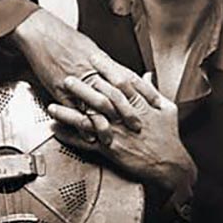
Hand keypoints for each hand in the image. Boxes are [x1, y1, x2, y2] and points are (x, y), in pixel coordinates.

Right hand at [8, 9, 161, 138]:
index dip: (145, 91)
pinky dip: (83, 125)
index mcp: (103, 60)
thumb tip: (119, 72)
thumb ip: (106, 63)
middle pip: (117, 94)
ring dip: (107, 124)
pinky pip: (75, 110)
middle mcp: (93, 71)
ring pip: (97, 104)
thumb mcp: (91, 48)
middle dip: (129, 112)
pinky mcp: (60, 90)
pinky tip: (89, 136)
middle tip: (138, 126)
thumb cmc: (65, 39)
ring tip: (114, 138)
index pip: (130, 78)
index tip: (156, 103)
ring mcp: (77, 81)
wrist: (42, 33)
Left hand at [48, 73, 197, 194]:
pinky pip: (86, 143)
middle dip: (83, 87)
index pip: (122, 82)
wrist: (169, 165)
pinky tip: (56, 130)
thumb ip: (153, 91)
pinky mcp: (110, 151)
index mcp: (140, 106)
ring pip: (89, 121)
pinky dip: (70, 137)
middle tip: (68, 76)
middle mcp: (125, 119)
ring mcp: (116, 135)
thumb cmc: (168, 137)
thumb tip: (146, 75)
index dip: (107, 68)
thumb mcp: (167, 109)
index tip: (94, 57)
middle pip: (101, 99)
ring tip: (53, 104)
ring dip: (70, 112)